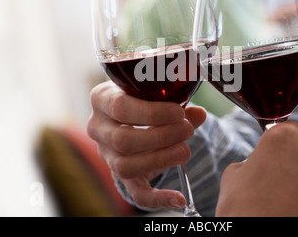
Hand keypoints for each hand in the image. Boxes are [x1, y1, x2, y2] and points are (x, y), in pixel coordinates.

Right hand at [87, 81, 206, 209]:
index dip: (152, 112)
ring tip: (185, 151)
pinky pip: (136, 193)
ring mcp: (106, 155)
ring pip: (126, 166)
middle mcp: (98, 128)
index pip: (120, 107)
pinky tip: (179, 198)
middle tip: (187, 130)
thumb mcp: (157, 98)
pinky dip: (158, 198)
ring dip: (160, 160)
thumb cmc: (146, 102)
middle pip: (123, 139)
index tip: (179, 112)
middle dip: (160, 136)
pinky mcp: (121, 177)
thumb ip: (178, 106)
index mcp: (102, 99)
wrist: (134, 120)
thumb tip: (199, 114)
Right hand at [216, 121, 297, 216]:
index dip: (281, 138)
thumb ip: (254, 159)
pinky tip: (296, 201)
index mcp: (283, 137)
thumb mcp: (235, 172)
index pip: (290, 125)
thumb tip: (259, 162)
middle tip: (283, 167)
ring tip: (288, 189)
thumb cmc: (242, 205)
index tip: (275, 148)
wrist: (256, 233)